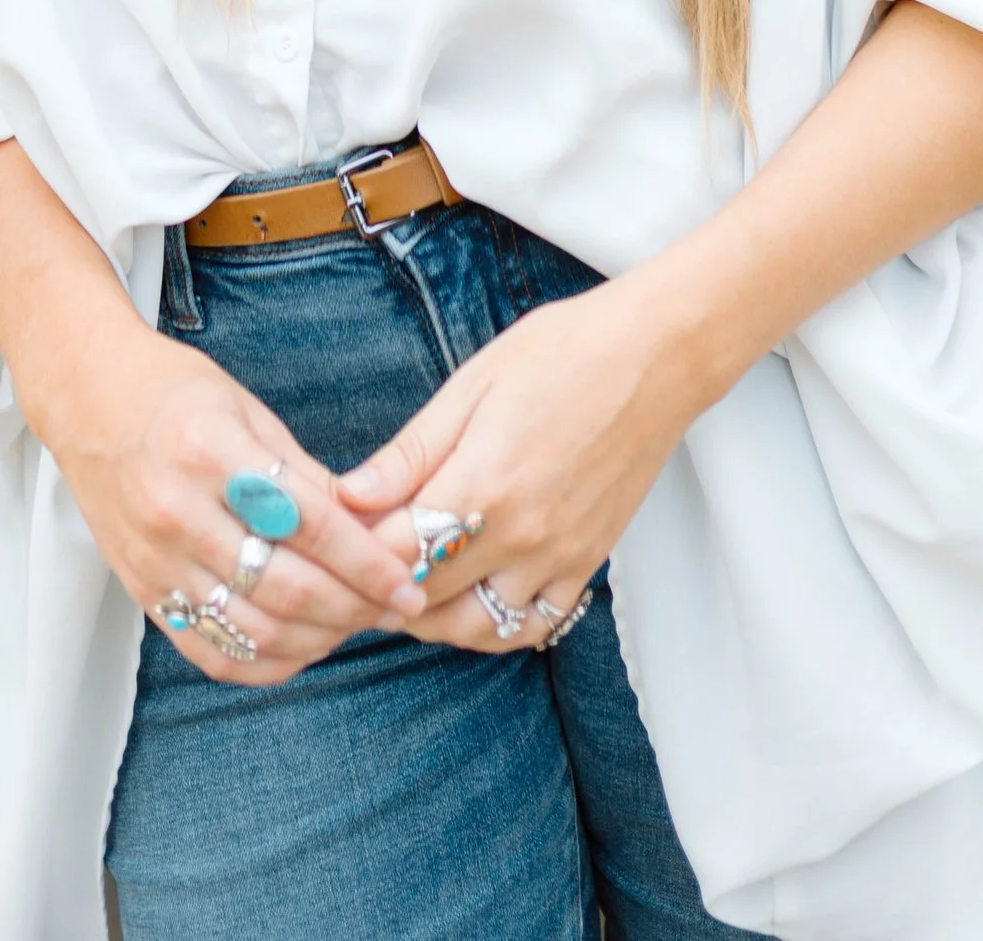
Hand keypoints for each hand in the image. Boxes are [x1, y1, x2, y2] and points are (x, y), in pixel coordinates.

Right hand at [37, 325, 427, 687]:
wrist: (86, 398)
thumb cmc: (174, 393)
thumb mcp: (248, 410)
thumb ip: (305, 473)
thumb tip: (372, 526)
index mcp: (211, 452)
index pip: (311, 524)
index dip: (369, 562)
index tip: (410, 582)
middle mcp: (179, 512)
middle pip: (287, 588)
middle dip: (356, 607)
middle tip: (396, 607)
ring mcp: (156, 560)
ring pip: (255, 631)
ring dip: (319, 639)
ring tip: (356, 623)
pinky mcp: (143, 592)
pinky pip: (213, 652)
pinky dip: (267, 662)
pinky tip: (302, 644)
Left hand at [339, 279, 693, 651]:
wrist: (656, 356)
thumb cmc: (561, 353)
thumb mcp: (471, 385)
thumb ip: (409, 452)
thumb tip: (348, 495)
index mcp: (482, 485)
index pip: (391, 552)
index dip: (349, 554)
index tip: (326, 543)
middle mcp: (520, 537)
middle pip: (424, 599)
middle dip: (378, 591)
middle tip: (351, 571)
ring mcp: (558, 557)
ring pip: (475, 629)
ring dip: (430, 617)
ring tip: (403, 585)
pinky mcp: (588, 563)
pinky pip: (530, 624)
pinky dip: (492, 624)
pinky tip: (469, 594)